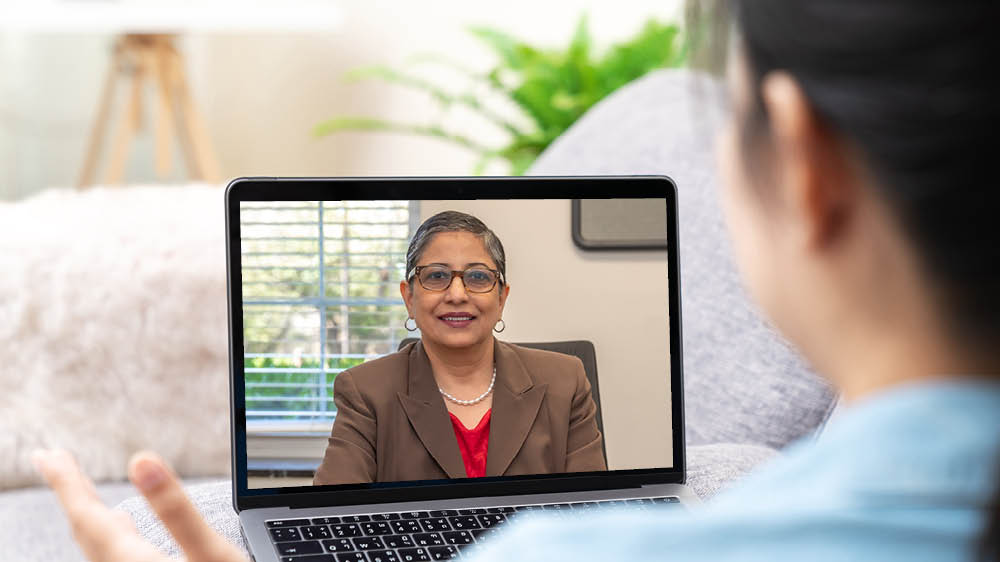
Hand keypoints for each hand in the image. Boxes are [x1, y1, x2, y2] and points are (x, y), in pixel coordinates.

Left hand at [32, 449, 247, 561]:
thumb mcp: (212, 555)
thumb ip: (176, 510)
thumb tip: (141, 461)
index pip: (88, 516)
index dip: (66, 481)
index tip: (48, 455)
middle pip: (85, 532)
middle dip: (70, 493)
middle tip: (51, 459)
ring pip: (96, 549)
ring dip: (87, 515)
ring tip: (79, 489)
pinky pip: (113, 560)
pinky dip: (110, 537)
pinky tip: (120, 531)